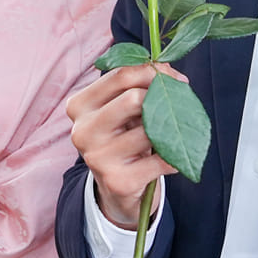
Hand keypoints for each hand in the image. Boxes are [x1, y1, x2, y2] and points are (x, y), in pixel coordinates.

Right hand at [67, 63, 181, 228]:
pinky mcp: (118, 181)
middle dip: (163, 99)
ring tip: (168, 137)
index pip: (121, 75)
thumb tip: (165, 70)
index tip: (175, 79)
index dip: (154, 72)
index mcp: (79, 105)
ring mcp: (97, 158)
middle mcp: (82, 131)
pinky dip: (175, 157)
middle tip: (178, 104)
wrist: (115, 187)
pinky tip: (169, 158)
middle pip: (133, 98)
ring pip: (151, 130)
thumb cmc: (123, 136)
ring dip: (170, 131)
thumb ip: (138, 83)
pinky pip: (163, 160)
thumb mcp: (121, 106)